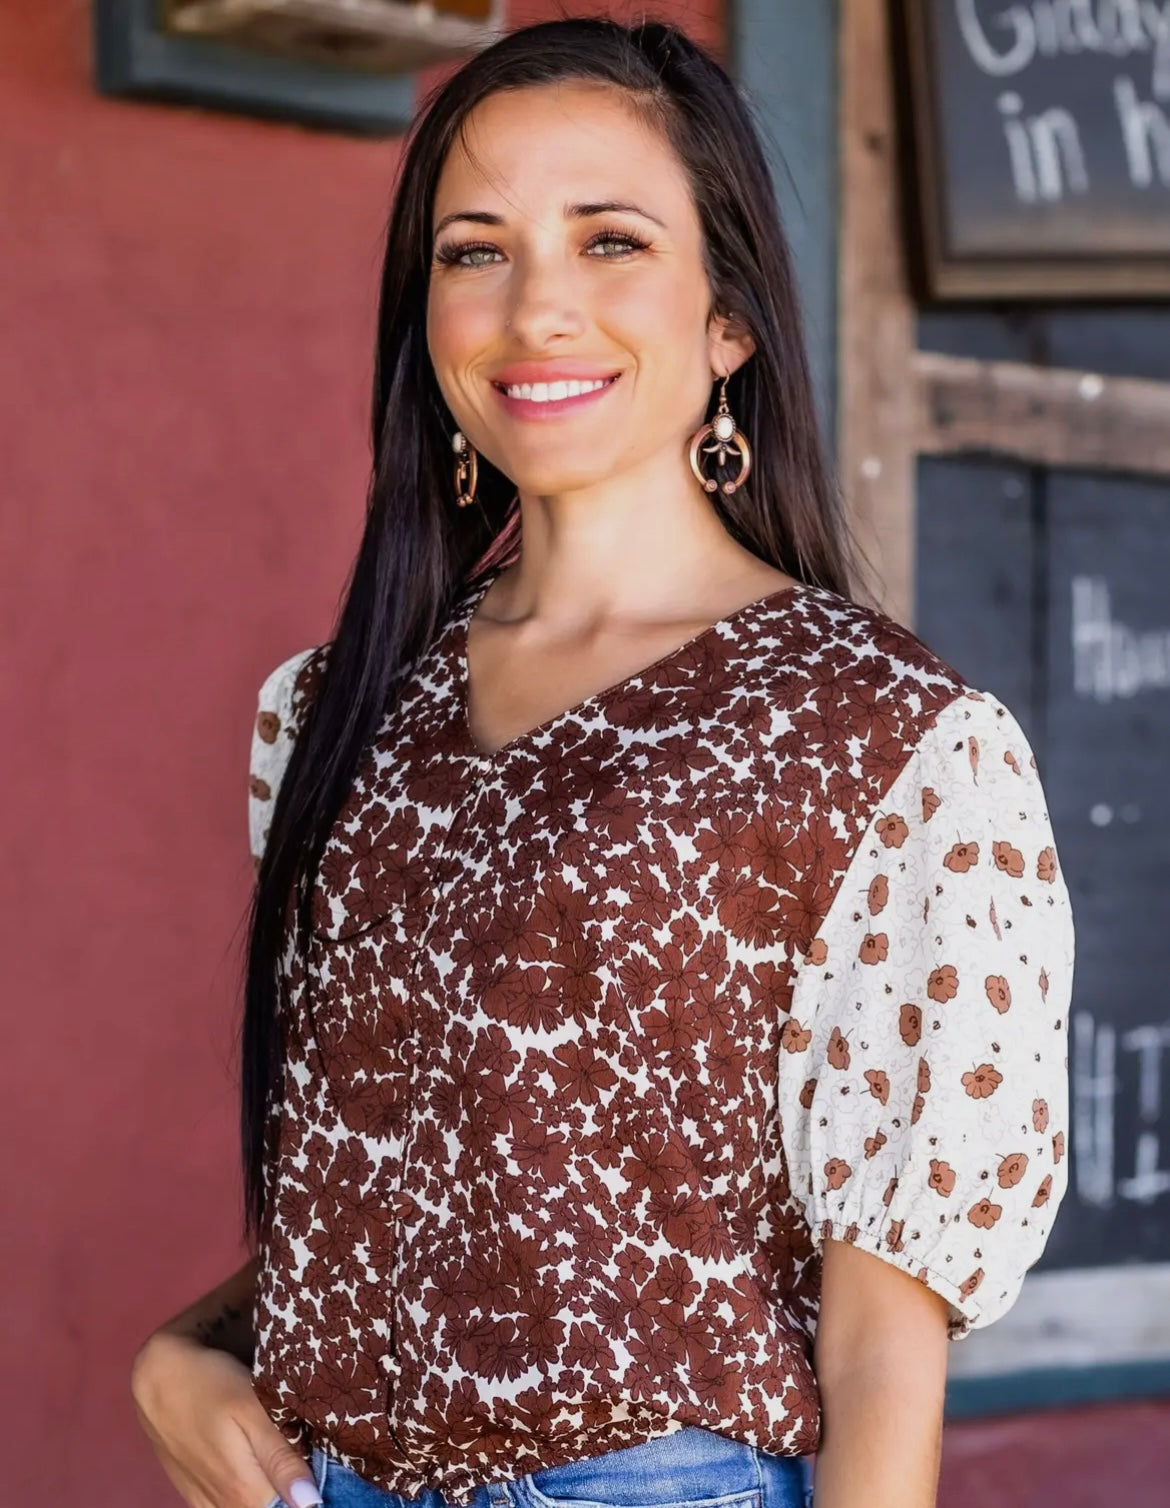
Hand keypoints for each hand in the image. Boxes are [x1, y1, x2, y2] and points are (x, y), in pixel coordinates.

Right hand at [131, 1329, 321, 1507]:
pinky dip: (251, 1496)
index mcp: (245, 1493)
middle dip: (299, 1495)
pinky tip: (263, 1475)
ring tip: (296, 1463)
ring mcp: (208, 1502)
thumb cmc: (211, 1384)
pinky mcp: (196, 1493)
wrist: (157, 1376)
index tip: (339, 1482)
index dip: (319, 1498)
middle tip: (320, 1465)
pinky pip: (229, 1507)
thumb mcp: (251, 1408)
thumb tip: (309, 1504)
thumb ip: (279, 1458)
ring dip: (274, 1495)